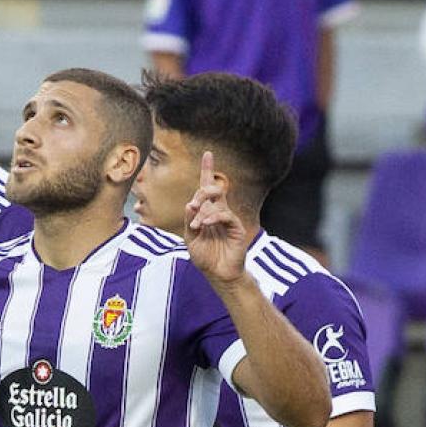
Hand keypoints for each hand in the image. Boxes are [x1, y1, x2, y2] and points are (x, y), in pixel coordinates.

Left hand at [185, 151, 248, 284]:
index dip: (208, 170)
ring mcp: (228, 217)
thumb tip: (190, 204)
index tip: (208, 153)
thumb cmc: (205, 256)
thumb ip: (189, 221)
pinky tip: (205, 225)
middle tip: (193, 205)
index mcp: (207, 211)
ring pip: (217, 201)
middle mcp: (219, 211)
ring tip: (197, 226)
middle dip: (201, 193)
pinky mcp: (236, 226)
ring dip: (203, 211)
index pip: (207, 187)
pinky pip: (225, 214)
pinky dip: (213, 218)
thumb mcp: (190, 238)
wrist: (217, 273)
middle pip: (212, 189)